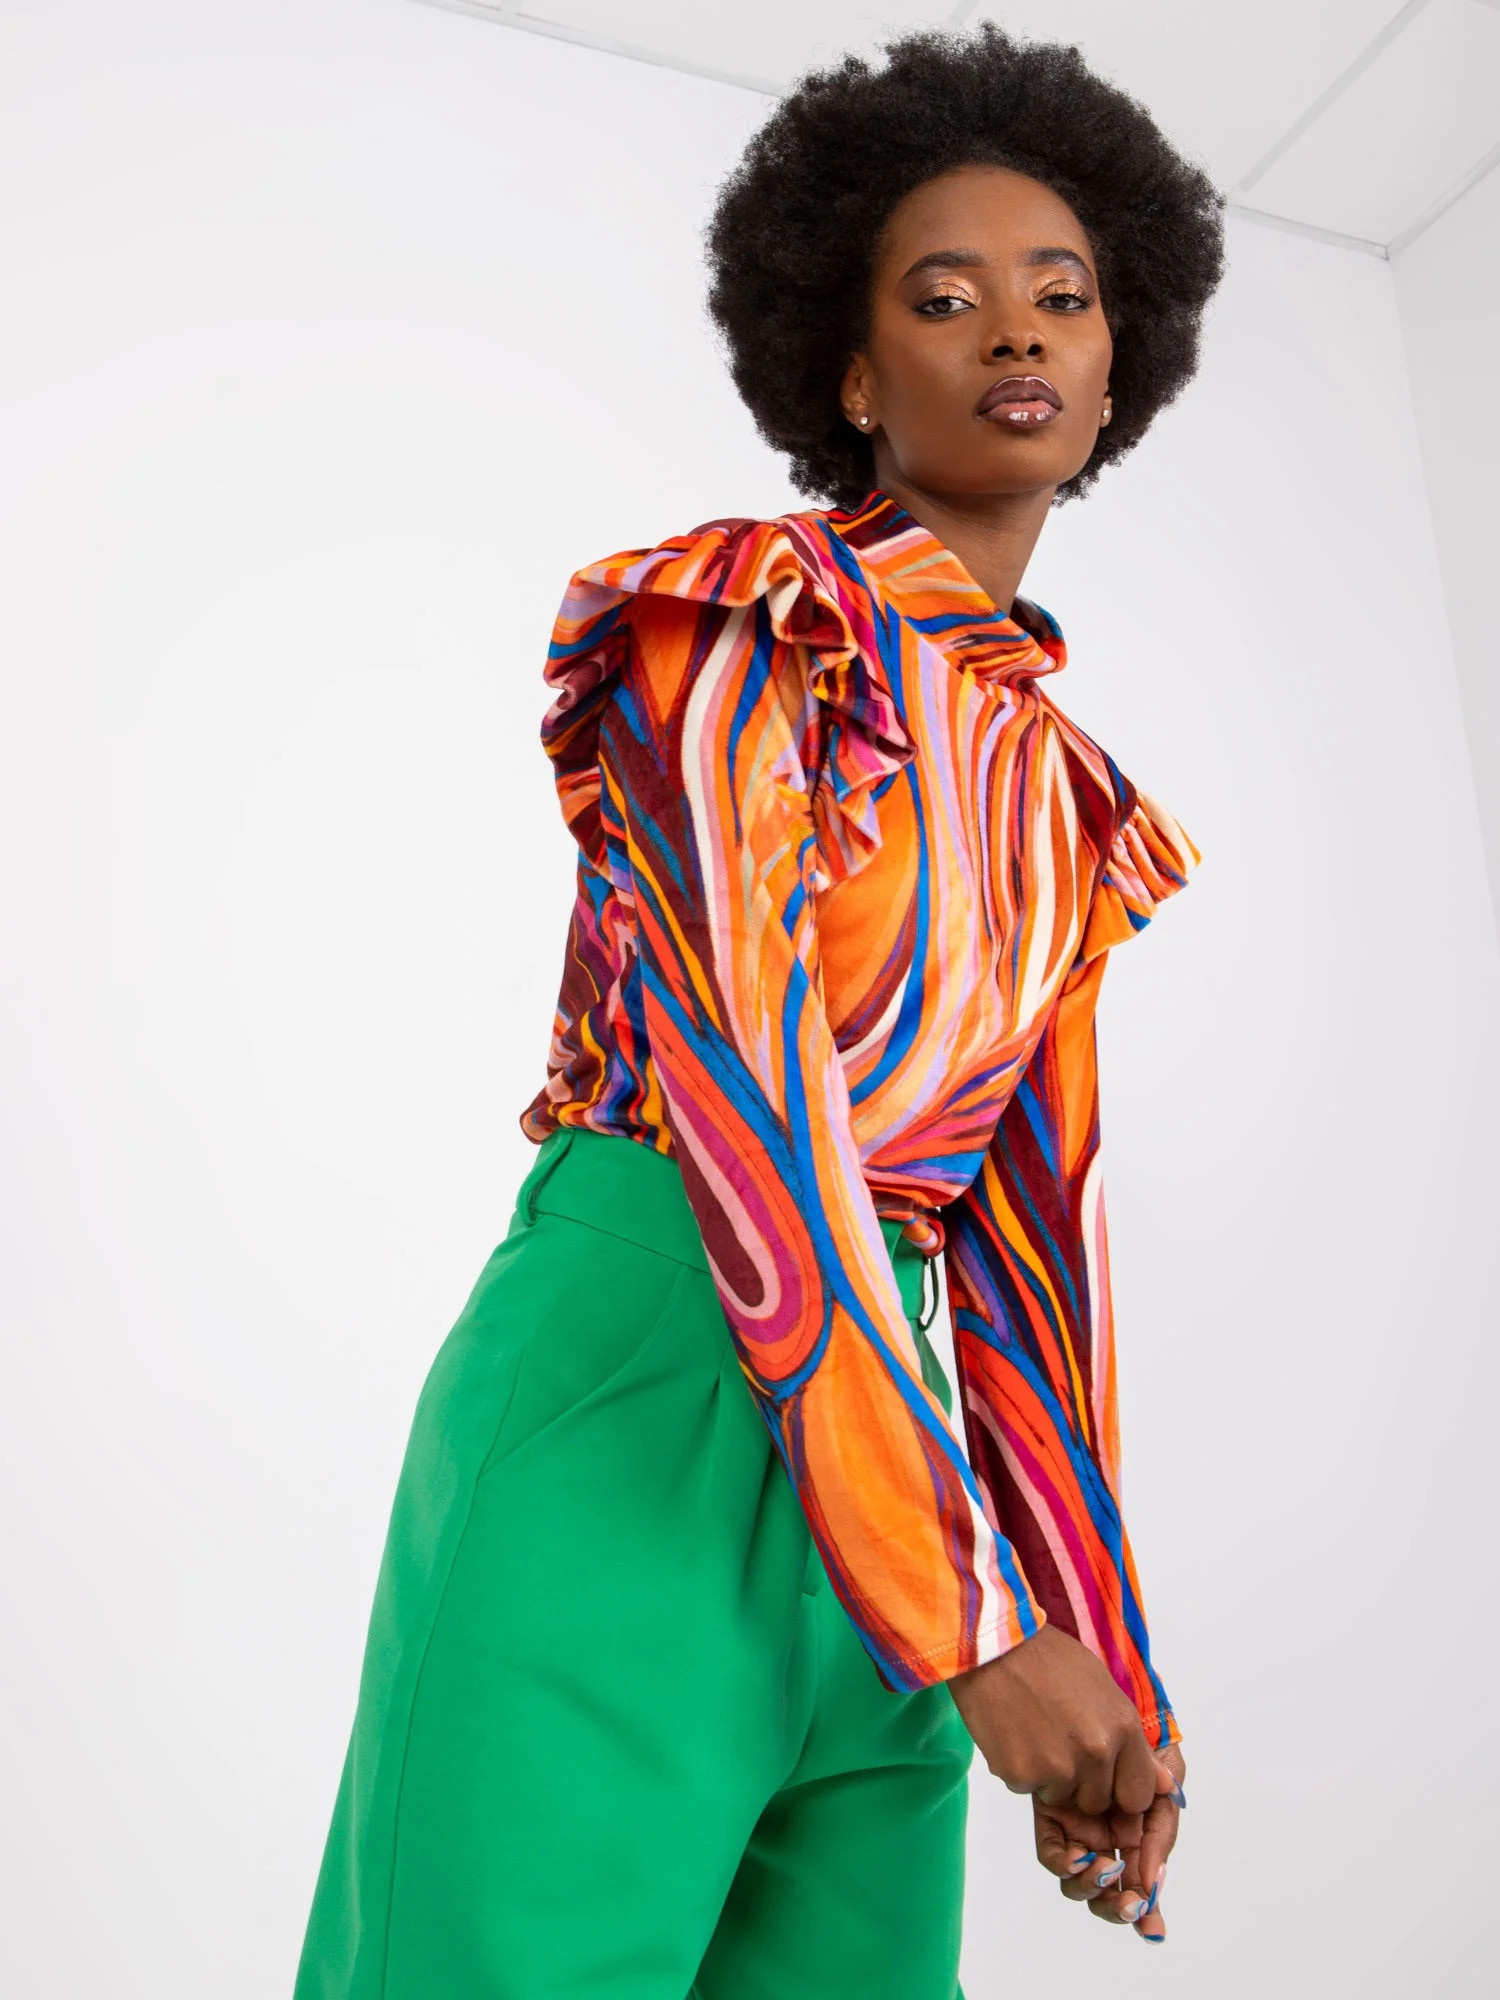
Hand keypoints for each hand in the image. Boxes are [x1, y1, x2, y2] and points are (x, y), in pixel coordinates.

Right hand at [946, 1625, 1181, 1939]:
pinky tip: (1014, 1734)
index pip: (1138, 1795)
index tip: (1105, 1776)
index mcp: (1122, 1729)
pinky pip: (1026, 1788)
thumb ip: (1133, 1741)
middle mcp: (1096, 1753)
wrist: (994, 1644)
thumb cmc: (1049, 1658)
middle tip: (1059, 1742)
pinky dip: (1020, 1769)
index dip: (1120, 1789)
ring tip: (1034, 1732)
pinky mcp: (1020, 1775)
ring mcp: (1058, 1768)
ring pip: (1060, 1798)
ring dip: (1049, 1778)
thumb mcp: (1103, 1688)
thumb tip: (1166, 1784)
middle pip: (1097, 1802)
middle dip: (1081, 1783)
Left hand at [1033, 1739, 1184, 1942]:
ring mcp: (1077, 1829)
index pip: (1139, 1883)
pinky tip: (1079, 1858)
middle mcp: (1105, 1838)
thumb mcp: (1165, 1773)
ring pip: (1078, 1879)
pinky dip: (1064, 1863)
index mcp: (1136, 1834)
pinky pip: (1052, 1852)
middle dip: (1116, 1907)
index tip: (1150, 1926)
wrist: (1103, 1697)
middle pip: (1106, 1891)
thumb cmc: (1142, 1733)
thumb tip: (1154, 1871)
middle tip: (1129, 1905)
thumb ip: (1161, 1821)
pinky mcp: (1050, 1814)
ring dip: (1091, 1886)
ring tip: (1105, 1870)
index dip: (1145, 1910)